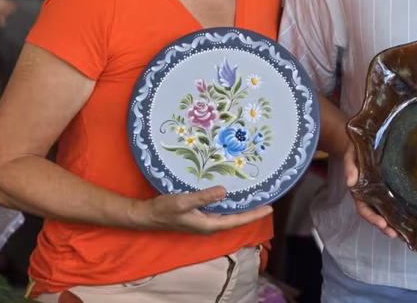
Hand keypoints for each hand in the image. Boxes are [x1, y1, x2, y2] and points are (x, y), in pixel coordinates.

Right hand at [131, 185, 271, 234]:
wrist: (147, 215)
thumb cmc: (164, 210)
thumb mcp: (183, 201)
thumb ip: (203, 197)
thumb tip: (224, 191)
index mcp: (208, 224)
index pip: (237, 221)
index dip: (254, 215)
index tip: (270, 208)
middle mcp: (210, 224)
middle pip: (236, 218)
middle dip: (252, 210)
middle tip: (268, 199)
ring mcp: (205, 220)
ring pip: (229, 214)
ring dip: (242, 206)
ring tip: (256, 196)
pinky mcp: (200, 214)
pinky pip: (220, 209)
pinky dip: (230, 203)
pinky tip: (234, 194)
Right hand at [343, 144, 398, 239]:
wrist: (360, 144)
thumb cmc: (354, 151)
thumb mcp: (350, 156)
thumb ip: (350, 168)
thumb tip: (350, 182)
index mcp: (359, 191)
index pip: (364, 209)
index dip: (372, 218)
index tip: (382, 223)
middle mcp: (369, 196)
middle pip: (376, 215)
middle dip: (385, 227)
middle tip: (395, 234)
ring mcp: (378, 194)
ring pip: (385, 213)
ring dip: (392, 224)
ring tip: (403, 234)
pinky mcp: (387, 189)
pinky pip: (392, 203)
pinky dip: (398, 213)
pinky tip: (409, 219)